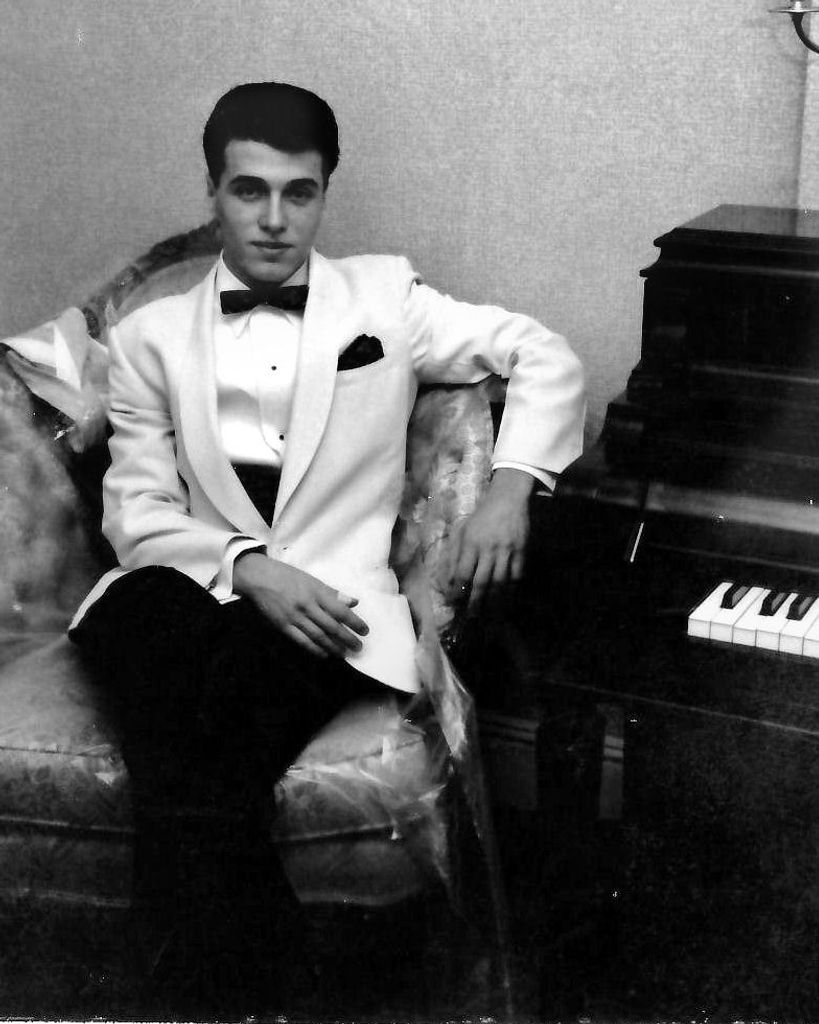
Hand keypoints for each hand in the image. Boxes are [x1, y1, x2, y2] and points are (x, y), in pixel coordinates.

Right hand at [233, 552, 368, 658]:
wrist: (259, 578)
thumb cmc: (287, 576)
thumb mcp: (311, 579)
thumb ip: (332, 593)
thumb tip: (353, 602)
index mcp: (316, 591)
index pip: (340, 610)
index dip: (354, 622)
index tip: (365, 631)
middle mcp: (306, 605)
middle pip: (331, 626)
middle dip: (347, 638)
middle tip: (358, 647)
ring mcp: (294, 617)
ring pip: (318, 636)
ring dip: (333, 647)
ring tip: (344, 653)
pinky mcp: (283, 626)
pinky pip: (302, 641)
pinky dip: (315, 649)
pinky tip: (324, 654)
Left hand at [440, 468, 533, 610]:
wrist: (508, 500)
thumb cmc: (481, 517)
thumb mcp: (463, 531)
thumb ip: (455, 555)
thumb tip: (449, 581)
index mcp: (471, 543)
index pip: (463, 573)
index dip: (458, 590)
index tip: (454, 603)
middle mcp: (489, 549)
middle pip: (482, 582)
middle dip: (476, 602)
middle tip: (472, 617)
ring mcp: (507, 551)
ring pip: (500, 582)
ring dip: (494, 601)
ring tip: (489, 615)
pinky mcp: (522, 551)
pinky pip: (517, 575)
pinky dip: (512, 590)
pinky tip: (507, 600)